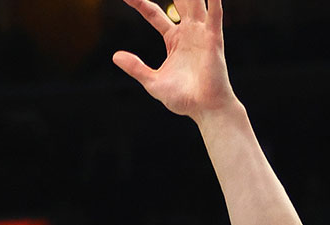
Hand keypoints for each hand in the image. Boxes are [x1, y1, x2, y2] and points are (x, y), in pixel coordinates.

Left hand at [114, 0, 237, 121]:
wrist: (205, 109)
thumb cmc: (183, 99)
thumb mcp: (153, 82)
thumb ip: (136, 68)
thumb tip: (115, 56)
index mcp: (174, 40)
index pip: (154, 14)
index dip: (140, 3)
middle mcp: (189, 32)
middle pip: (179, 0)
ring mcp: (202, 34)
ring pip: (195, 2)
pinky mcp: (214, 40)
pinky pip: (214, 15)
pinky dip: (215, 1)